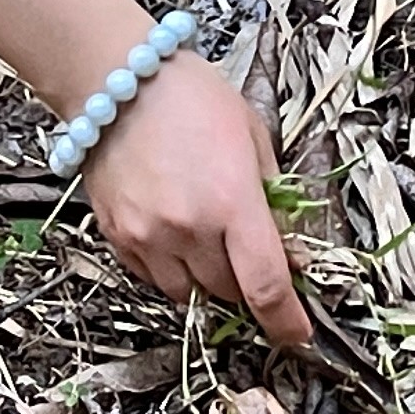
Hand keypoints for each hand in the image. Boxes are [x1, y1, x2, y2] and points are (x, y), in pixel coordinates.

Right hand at [80, 54, 314, 350]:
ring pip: (189, 294)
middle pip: (229, 293)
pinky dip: (172, 270)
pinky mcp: (118, 237)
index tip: (298, 334)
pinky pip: (153, 279)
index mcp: (232, 201)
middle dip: (247, 283)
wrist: (116, 78)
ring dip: (208, 280)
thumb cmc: (191, 96)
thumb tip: (290, 248)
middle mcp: (190, 229)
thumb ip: (273, 195)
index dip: (287, 321)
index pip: (267, 285)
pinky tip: (176, 235)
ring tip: (209, 241)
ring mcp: (148, 237)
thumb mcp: (252, 134)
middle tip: (249, 254)